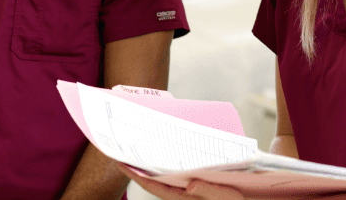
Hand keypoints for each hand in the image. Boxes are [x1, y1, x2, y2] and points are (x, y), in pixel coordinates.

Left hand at [116, 163, 243, 199]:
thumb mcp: (226, 197)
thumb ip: (208, 191)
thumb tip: (190, 182)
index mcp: (184, 197)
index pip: (153, 185)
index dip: (135, 174)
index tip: (120, 162)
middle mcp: (181, 194)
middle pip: (154, 180)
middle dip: (138, 167)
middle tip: (125, 151)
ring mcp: (187, 190)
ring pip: (163, 177)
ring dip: (151, 165)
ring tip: (140, 150)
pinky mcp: (194, 186)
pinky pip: (175, 175)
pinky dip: (166, 165)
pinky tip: (165, 156)